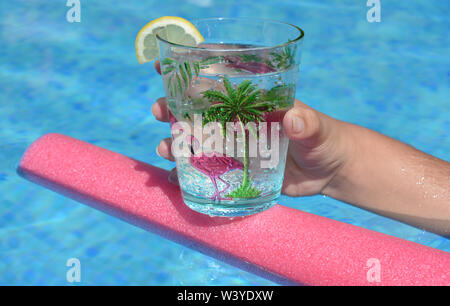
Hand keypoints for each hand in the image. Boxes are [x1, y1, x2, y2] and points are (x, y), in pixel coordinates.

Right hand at [151, 60, 351, 195]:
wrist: (329, 171)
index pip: (219, 76)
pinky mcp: (237, 167)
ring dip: (176, 140)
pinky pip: (207, 167)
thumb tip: (294, 119)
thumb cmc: (325, 139)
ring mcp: (236, 143)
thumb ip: (308, 124)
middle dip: (173, 106)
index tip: (166, 66)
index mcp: (254, 99)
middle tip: (158, 110)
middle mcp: (239, 118)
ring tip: (165, 148)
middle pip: (198, 107)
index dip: (190, 69)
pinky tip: (174, 177)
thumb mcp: (318, 129)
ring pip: (197, 137)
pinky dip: (189, 172)